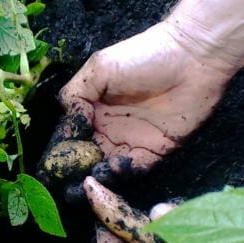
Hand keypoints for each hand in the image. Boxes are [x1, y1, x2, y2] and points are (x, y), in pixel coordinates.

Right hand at [55, 21, 238, 175]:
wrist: (192, 59)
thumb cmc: (144, 56)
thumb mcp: (100, 68)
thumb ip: (76, 95)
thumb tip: (68, 125)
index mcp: (93, 110)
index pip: (71, 137)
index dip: (60, 152)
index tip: (51, 166)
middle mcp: (109, 129)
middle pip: (87, 158)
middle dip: (75, 173)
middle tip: (64, 186)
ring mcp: (133, 142)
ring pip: (109, 167)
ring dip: (97, 177)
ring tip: (86, 184)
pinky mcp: (157, 151)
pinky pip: (136, 168)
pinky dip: (123, 172)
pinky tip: (112, 168)